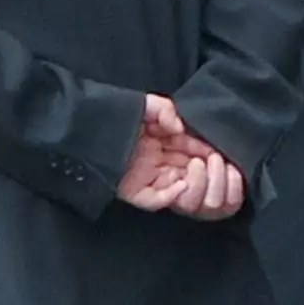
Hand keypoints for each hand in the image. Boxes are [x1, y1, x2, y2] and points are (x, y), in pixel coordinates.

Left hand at [117, 95, 245, 219]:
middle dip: (209, 170)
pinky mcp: (136, 192)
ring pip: (181, 190)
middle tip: (219, 163)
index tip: (222, 150)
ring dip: (195, 183)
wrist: (81, 128)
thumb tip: (181, 129)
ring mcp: (148, 178)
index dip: (209, 151)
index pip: (194, 150)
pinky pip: (158, 200)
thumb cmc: (113, 115)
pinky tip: (180, 184)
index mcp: (163, 143)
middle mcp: (159, 162)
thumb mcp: (144, 105)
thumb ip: (165, 110)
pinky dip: (171, 196)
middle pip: (192, 172)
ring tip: (199, 168)